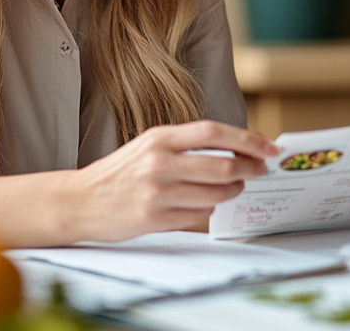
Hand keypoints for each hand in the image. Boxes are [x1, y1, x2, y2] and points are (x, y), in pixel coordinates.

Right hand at [66, 120, 278, 241]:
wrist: (80, 201)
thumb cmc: (121, 173)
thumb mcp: (150, 146)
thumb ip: (186, 145)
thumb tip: (236, 149)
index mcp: (159, 138)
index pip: (214, 132)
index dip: (247, 139)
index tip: (269, 148)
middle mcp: (158, 162)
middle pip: (222, 165)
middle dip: (249, 169)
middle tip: (258, 171)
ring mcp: (156, 192)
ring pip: (215, 193)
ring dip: (233, 191)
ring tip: (234, 187)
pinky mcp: (154, 218)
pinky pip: (199, 215)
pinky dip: (210, 209)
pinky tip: (208, 204)